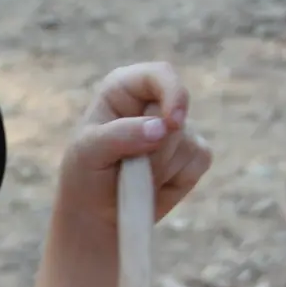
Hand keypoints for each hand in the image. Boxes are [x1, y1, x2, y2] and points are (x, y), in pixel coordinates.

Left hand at [57, 61, 210, 228]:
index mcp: (125, 88)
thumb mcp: (88, 153)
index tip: (173, 121)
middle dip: (156, 148)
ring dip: (159, 169)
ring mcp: (177, 128)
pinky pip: (199, 160)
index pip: (159, 74)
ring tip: (133, 177)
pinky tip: (153, 185)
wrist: (96, 212)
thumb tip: (163, 128)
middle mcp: (153, 102)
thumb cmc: (86, 173)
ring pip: (187, 143)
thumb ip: (121, 135)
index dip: (172, 92)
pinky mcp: (193, 152)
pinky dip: (176, 180)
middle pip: (176, 114)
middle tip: (126, 167)